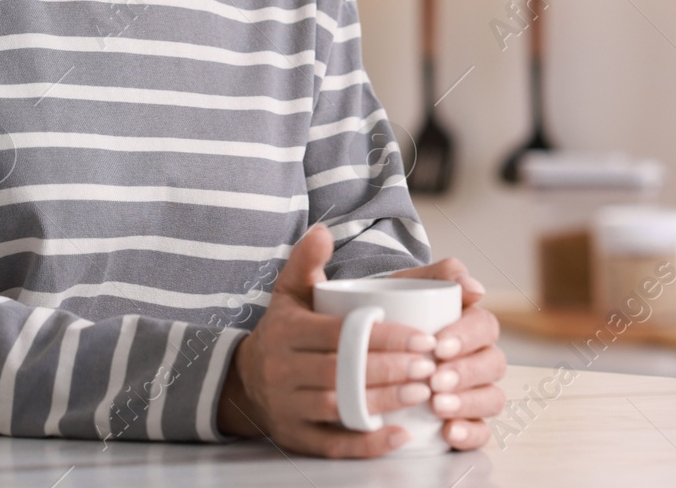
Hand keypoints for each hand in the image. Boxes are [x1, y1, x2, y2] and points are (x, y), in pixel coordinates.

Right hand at [217, 224, 441, 457]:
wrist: (245, 382)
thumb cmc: (282, 332)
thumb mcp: (289, 294)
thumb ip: (306, 262)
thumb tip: (322, 231)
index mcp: (287, 332)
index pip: (340, 334)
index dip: (383, 337)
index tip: (423, 338)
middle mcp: (282, 370)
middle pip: (342, 371)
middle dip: (390, 369)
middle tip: (430, 366)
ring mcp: (287, 406)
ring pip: (339, 407)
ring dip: (383, 402)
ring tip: (422, 393)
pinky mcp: (295, 437)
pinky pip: (333, 444)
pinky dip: (367, 443)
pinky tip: (399, 435)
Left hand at [387, 256, 505, 448]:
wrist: (367, 336)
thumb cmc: (394, 308)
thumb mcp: (408, 284)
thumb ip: (440, 274)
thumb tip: (475, 288)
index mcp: (472, 324)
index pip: (485, 327)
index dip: (467, 337)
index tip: (438, 346)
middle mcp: (479, 358)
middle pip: (493, 365)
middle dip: (466, 373)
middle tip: (435, 380)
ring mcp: (476, 391)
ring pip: (492, 399)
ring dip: (468, 403)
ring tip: (436, 405)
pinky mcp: (466, 420)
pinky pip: (482, 432)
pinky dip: (470, 433)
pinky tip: (448, 432)